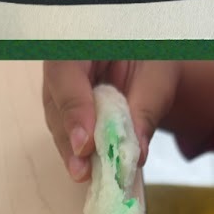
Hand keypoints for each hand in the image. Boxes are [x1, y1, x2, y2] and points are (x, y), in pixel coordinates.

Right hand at [42, 61, 180, 178]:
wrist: (151, 55)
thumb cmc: (153, 56)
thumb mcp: (157, 75)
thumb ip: (145, 109)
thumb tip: (135, 153)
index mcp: (82, 39)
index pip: (66, 72)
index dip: (74, 109)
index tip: (85, 144)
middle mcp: (63, 59)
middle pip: (56, 100)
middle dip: (70, 138)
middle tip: (83, 171)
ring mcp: (61, 83)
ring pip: (57, 118)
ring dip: (72, 150)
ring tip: (86, 175)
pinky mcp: (66, 105)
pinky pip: (67, 128)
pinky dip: (79, 150)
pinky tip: (90, 169)